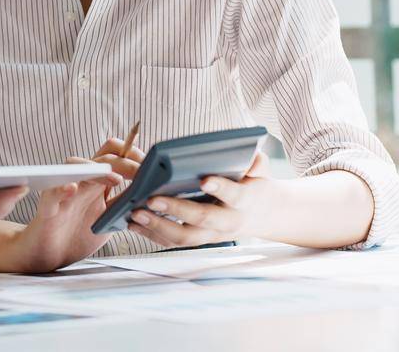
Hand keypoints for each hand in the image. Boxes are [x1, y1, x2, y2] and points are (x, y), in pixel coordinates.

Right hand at [6, 143, 139, 273]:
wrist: (48, 255)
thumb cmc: (77, 234)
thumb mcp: (108, 218)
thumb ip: (124, 204)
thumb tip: (152, 195)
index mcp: (96, 182)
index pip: (113, 154)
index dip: (132, 155)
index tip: (151, 167)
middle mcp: (80, 182)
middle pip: (100, 158)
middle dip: (124, 161)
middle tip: (142, 173)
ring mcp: (63, 193)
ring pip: (74, 166)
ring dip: (96, 169)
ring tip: (115, 178)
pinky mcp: (48, 208)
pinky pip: (52, 194)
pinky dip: (62, 189)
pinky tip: (73, 188)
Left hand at [129, 151, 269, 248]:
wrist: (264, 215)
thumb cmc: (255, 186)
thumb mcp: (261, 172)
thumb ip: (257, 164)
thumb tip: (252, 157)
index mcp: (244, 201)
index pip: (233, 195)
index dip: (220, 188)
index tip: (204, 179)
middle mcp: (227, 222)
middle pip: (202, 219)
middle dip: (176, 211)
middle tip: (152, 199)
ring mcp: (212, 234)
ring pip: (184, 237)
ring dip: (158, 226)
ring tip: (135, 213)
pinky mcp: (198, 239)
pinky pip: (174, 242)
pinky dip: (152, 234)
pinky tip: (134, 223)